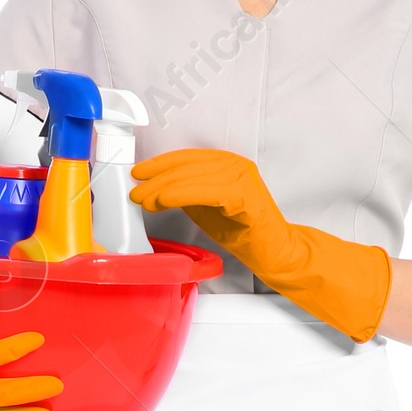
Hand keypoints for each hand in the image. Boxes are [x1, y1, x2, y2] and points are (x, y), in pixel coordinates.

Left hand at [128, 147, 392, 344]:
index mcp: (227, 163)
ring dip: (164, 187)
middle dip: (157, 177)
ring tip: (144, 198)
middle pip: (188, 164)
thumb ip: (185, 194)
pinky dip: (183, 194)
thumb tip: (152, 188)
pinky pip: (209, 191)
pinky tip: (164, 201)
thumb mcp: (205, 207)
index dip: (160, 163)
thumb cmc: (242, 232)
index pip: (187, 157)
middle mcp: (237, 165)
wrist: (276, 253)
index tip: (137, 174)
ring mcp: (244, 179)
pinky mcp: (247, 197)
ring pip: (195, 176)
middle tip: (135, 190)